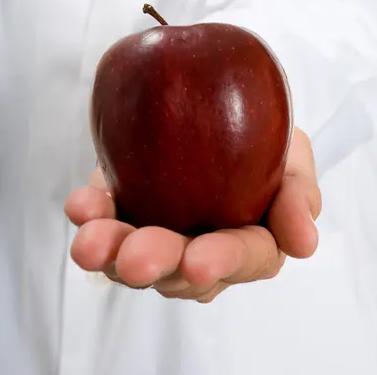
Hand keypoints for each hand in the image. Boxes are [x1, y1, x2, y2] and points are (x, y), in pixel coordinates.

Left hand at [65, 127, 320, 302]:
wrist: (220, 113)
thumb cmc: (266, 142)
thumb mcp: (293, 157)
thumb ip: (299, 196)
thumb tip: (303, 244)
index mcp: (250, 243)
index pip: (245, 258)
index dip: (223, 261)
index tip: (200, 262)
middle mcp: (201, 250)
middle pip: (180, 270)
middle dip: (157, 265)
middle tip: (135, 261)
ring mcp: (160, 235)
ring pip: (134, 257)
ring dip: (111, 250)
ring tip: (90, 242)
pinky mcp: (126, 212)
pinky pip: (105, 220)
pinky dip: (92, 216)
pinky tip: (81, 207)